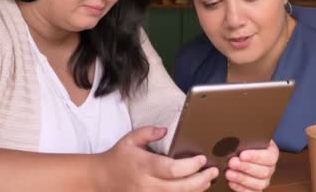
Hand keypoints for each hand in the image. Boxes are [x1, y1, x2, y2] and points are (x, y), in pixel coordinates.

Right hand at [95, 126, 218, 190]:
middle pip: (181, 187)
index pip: (173, 169)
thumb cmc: (118, 158)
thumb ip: (148, 132)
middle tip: (213, 171)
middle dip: (201, 180)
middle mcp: (147, 184)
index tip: (201, 159)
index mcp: (144, 166)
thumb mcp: (130, 139)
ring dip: (197, 190)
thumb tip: (165, 129)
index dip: (191, 166)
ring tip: (208, 180)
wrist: (101, 179)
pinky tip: (194, 189)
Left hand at [225, 140, 278, 191]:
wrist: (242, 152)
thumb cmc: (245, 143)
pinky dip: (241, 189)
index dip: (256, 157)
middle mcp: (270, 168)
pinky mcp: (256, 189)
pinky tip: (231, 182)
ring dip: (242, 179)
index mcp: (272, 153)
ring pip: (259, 184)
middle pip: (264, 171)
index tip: (242, 155)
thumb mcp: (248, 138)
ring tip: (228, 173)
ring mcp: (264, 180)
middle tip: (232, 162)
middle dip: (246, 168)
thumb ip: (244, 139)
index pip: (269, 157)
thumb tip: (234, 140)